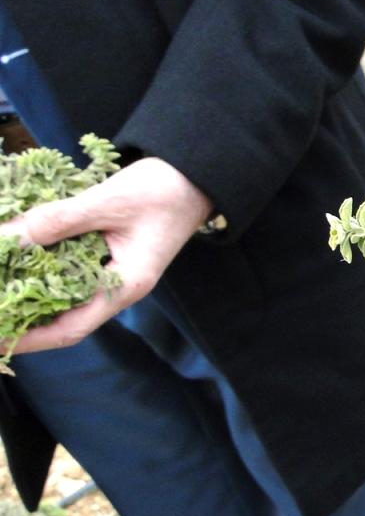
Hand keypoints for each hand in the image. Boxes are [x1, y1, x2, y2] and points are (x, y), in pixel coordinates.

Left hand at [4, 157, 212, 351]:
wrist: (194, 176)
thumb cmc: (163, 190)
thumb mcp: (108, 201)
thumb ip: (58, 220)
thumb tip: (7, 237)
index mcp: (127, 285)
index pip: (72, 328)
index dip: (29, 339)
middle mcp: (119, 287)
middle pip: (63, 318)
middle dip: (21, 319)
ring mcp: (114, 273)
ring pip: (64, 295)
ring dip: (28, 294)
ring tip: (0, 285)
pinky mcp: (108, 256)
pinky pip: (69, 272)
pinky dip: (41, 270)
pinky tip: (18, 260)